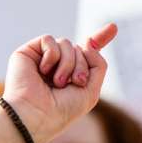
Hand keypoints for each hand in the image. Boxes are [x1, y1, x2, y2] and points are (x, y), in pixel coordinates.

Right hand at [2, 23, 117, 142]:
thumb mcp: (91, 90)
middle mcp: (58, 65)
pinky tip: (44, 71)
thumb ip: (98, 65)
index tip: (113, 27)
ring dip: (68, 63)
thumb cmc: (62, 110)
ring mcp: (43, 59)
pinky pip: (49, 40)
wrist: (36, 115)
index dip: (100, 39)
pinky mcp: (28, 53)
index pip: (87, 53)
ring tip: (58, 83)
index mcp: (72, 75)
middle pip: (81, 49)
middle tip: (75, 83)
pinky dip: (51, 55)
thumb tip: (87, 42)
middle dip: (82, 65)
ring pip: (67, 43)